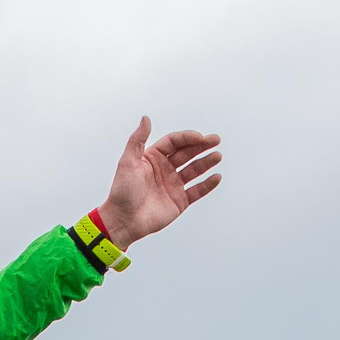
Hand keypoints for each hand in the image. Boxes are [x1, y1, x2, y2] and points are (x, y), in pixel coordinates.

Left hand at [96, 117, 221, 248]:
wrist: (123, 221)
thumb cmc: (122, 192)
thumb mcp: (127, 162)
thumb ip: (137, 140)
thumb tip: (146, 118)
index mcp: (153, 158)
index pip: (174, 142)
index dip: (187, 138)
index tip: (199, 137)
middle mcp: (165, 169)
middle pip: (187, 153)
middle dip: (202, 146)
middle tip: (215, 140)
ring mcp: (173, 185)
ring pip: (194, 170)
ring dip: (206, 162)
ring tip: (217, 156)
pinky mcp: (179, 201)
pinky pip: (197, 191)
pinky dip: (207, 185)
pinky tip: (216, 177)